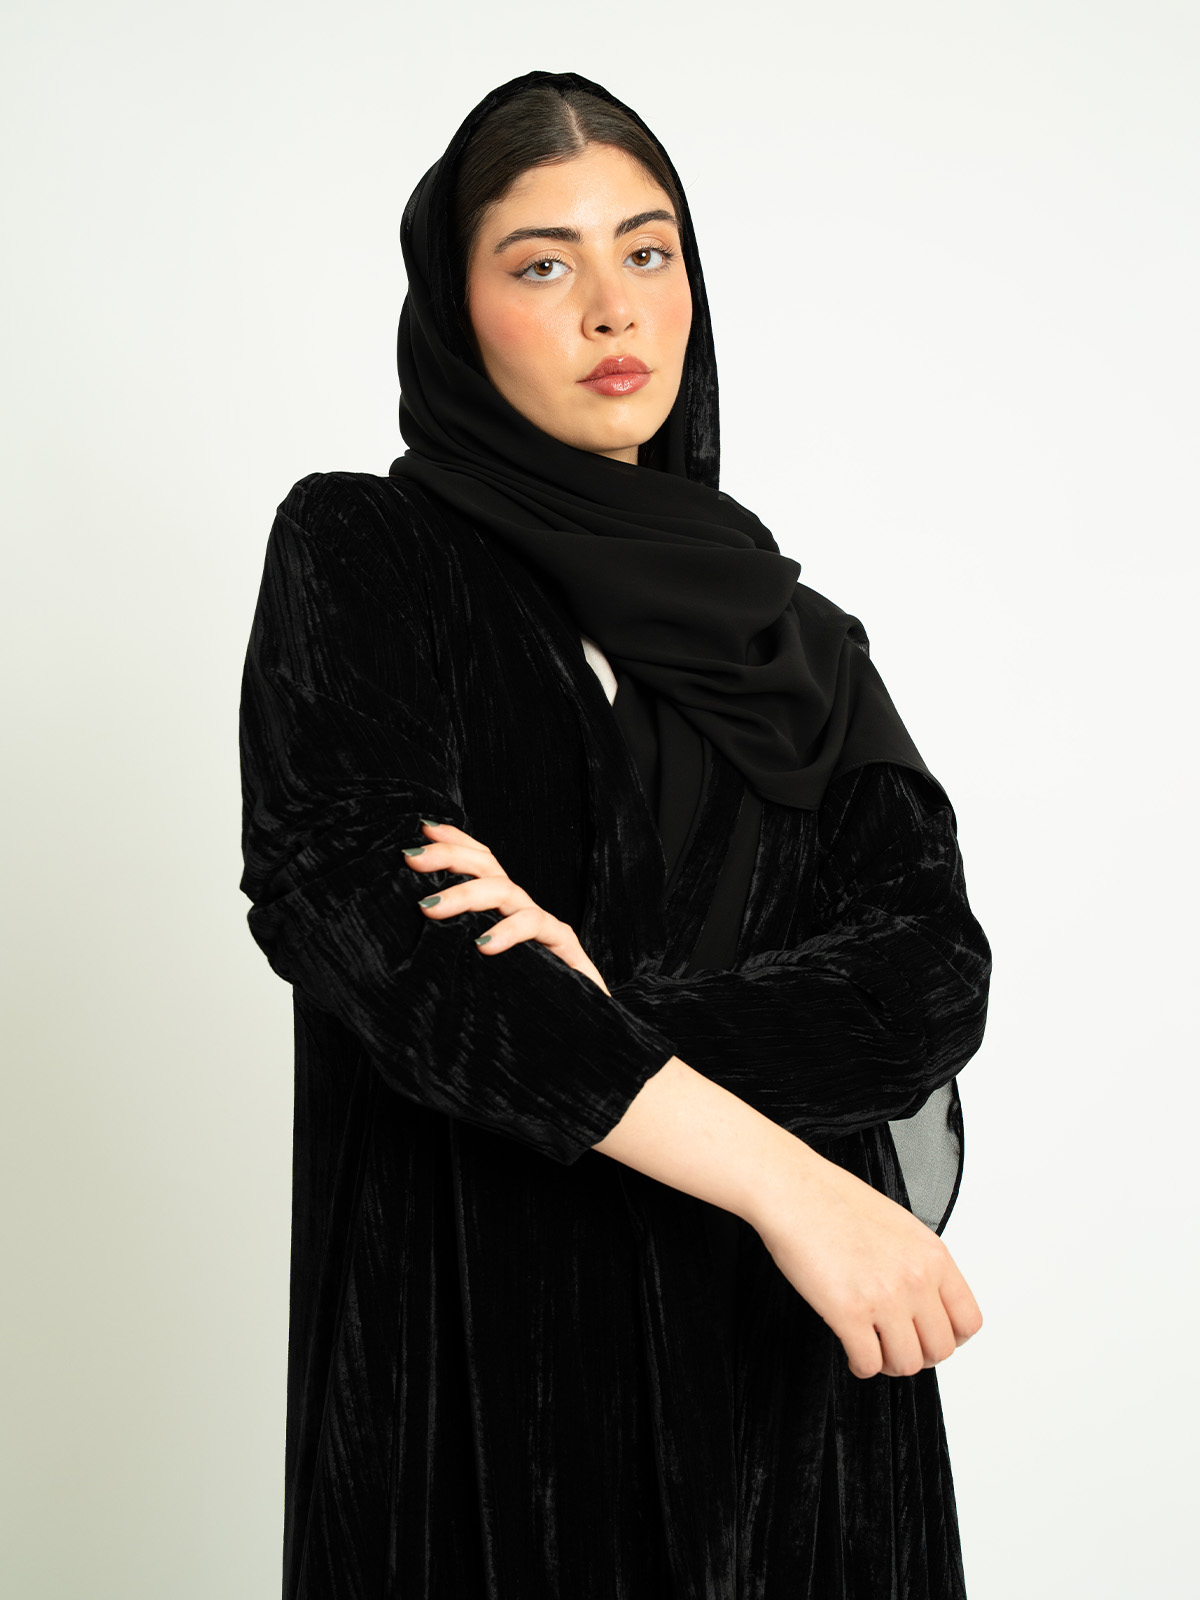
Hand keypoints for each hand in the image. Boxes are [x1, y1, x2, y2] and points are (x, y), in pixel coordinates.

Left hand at [404, 820, 611, 993]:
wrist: (580, 1031)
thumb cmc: (524, 999)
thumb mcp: (480, 970)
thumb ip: (453, 949)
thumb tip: (414, 927)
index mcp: (502, 909)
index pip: (480, 862)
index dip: (454, 841)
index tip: (421, 828)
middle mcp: (521, 910)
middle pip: (487, 867)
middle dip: (449, 856)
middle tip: (411, 857)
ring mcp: (543, 926)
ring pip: (506, 892)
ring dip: (465, 895)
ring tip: (430, 908)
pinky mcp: (565, 947)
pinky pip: (536, 927)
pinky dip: (509, 931)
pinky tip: (483, 946)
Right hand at [751, 1141, 983, 1378]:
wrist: (794, 1191)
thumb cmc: (835, 1200)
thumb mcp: (899, 1226)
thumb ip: (919, 1263)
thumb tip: (925, 1299)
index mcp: (933, 1256)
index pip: (968, 1321)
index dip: (951, 1338)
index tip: (930, 1337)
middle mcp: (916, 1279)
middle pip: (940, 1350)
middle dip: (918, 1354)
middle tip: (897, 1346)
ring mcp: (884, 1298)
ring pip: (907, 1364)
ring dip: (890, 1363)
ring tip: (873, 1350)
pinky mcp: (848, 1313)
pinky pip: (868, 1364)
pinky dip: (861, 1366)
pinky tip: (852, 1351)